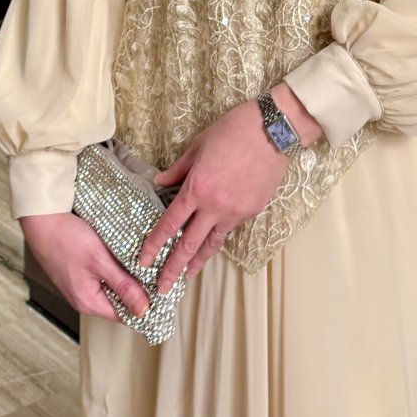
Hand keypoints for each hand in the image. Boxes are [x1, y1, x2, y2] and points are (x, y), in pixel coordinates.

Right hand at [19, 211, 150, 321]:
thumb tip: (143, 310)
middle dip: (139, 288)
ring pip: (112, 286)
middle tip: (158, 272)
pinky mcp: (79, 270)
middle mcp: (84, 297)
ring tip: (145, 261)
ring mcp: (80, 283)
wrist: (41, 219)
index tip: (163, 292)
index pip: (125, 315)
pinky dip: (116, 267)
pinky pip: (103, 275)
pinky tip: (125, 254)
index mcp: (88, 302)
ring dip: (128, 276)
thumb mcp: (99, 261)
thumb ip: (122, 285)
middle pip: (120, 301)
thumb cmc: (66, 238)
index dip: (146, 306)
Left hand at [137, 96, 290, 293]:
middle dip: (173, 268)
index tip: (144, 260)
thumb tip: (160, 183)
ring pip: (212, 243)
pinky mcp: (253, 210)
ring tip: (187, 277)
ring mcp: (235, 211)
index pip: (170, 223)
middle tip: (162, 287)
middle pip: (189, 244)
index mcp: (197, 188)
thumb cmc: (233, 130)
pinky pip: (230, 227)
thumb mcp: (199, 144)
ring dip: (198, 262)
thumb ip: (179, 169)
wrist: (273, 129)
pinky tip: (213, 241)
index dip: (155, 244)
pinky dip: (219, 236)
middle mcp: (214, 206)